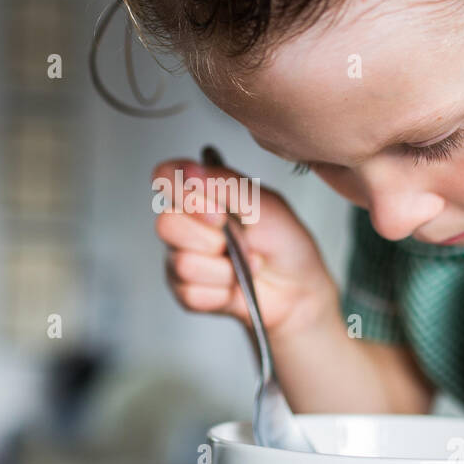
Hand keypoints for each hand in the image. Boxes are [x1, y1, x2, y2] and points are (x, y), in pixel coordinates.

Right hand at [151, 156, 338, 338]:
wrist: (298, 289)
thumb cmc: (284, 242)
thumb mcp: (265, 204)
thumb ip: (225, 183)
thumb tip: (189, 170)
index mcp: (202, 193)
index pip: (165, 177)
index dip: (184, 193)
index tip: (218, 210)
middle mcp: (186, 223)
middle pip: (166, 224)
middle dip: (212, 238)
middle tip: (239, 241)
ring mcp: (181, 258)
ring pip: (183, 263)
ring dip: (224, 270)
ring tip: (243, 266)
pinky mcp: (185, 292)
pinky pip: (191, 293)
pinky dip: (222, 293)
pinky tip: (234, 287)